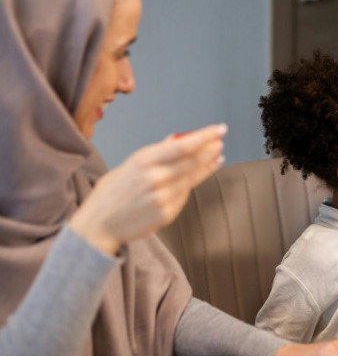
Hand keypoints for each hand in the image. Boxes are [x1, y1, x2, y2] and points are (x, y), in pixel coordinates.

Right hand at [69, 124, 226, 253]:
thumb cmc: (112, 192)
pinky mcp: (166, 214)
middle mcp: (154, 178)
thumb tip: (176, 139)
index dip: (205, 137)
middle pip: (192, 161)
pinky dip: (191, 185)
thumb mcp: (130, 165)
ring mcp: (162, 197)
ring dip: (207, 166)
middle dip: (210, 150)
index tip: (219, 130)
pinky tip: (198, 177)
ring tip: (217, 158)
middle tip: (220, 142)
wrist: (98, 225)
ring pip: (193, 178)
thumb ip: (156, 152)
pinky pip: (184, 196)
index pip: (183, 146)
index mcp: (143, 160)